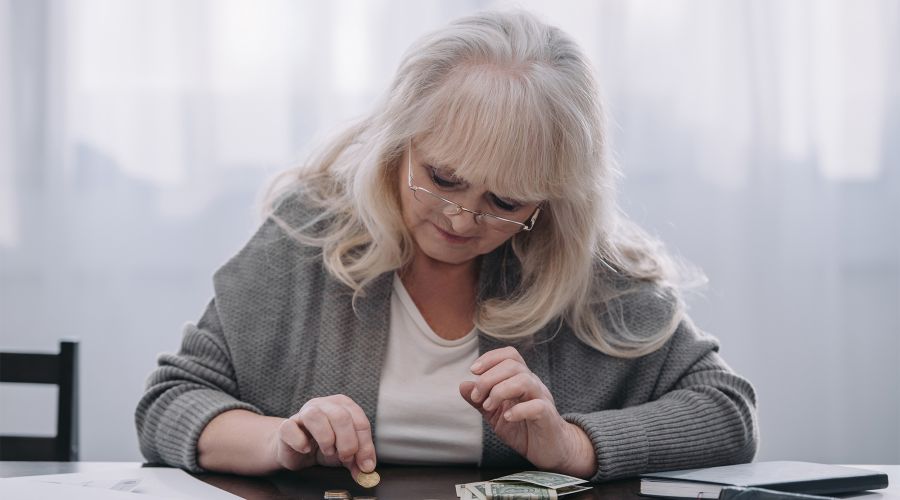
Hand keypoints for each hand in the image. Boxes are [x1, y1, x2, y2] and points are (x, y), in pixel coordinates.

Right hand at [270, 394, 376, 477]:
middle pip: (341, 417)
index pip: (360, 421)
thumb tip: (367, 470)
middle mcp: (324, 404)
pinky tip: (306, 449)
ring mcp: (304, 412)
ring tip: (328, 451)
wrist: (295, 450)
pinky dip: (300, 442)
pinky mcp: (287, 425)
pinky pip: (291, 428)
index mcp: (343, 406)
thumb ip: (357, 461)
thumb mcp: (344, 453)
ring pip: (315, 416)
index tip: (365, 464)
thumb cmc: (322, 446)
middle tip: (345, 457)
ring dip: (326, 439)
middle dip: (347, 443)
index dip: (365, 445)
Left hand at [459, 347, 596, 477]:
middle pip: (513, 365)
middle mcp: (532, 384)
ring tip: (489, 406)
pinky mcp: (548, 416)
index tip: (473, 371)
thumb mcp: (495, 415)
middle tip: (477, 396)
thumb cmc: (523, 429)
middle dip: (488, 378)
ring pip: (524, 380)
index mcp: (520, 380)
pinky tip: (507, 417)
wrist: (549, 450)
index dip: (490, 358)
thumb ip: (480, 401)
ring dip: (500, 391)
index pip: (509, 355)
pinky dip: (518, 410)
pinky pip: (536, 406)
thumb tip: (462, 385)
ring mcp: (542, 398)